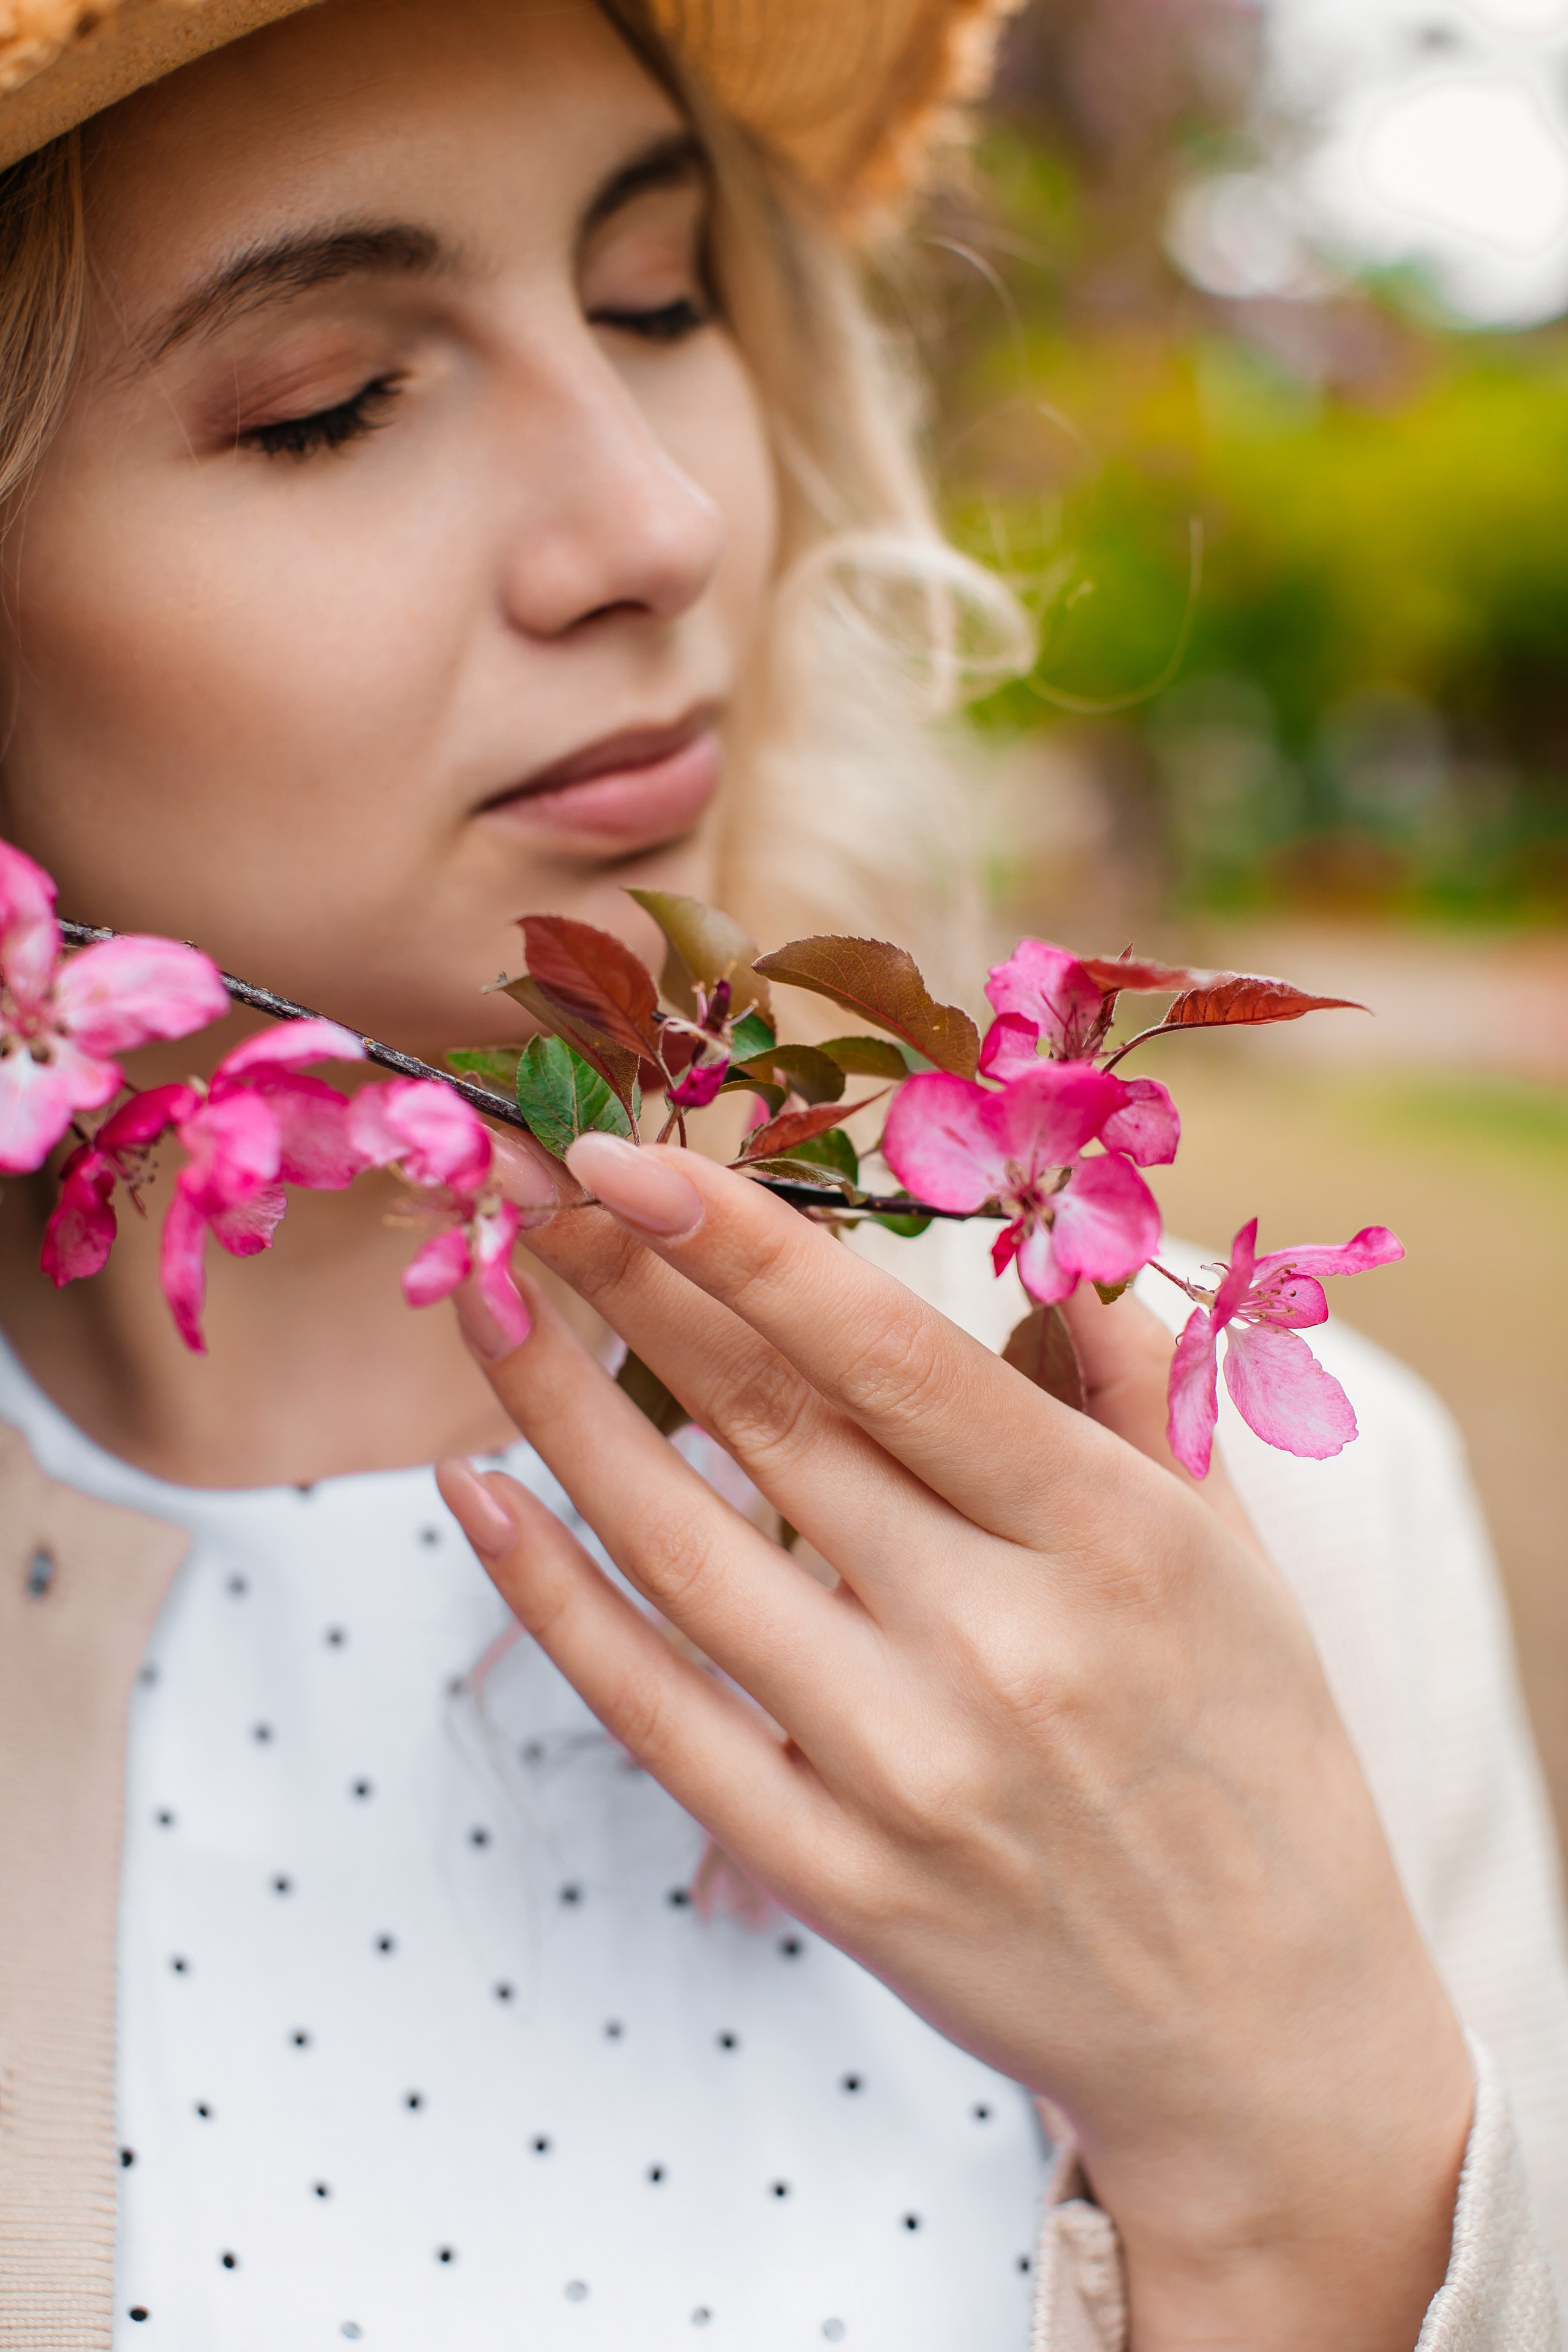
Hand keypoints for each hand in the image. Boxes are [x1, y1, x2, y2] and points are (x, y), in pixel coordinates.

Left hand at [438, 1135, 1471, 2351]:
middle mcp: (1000, 1646)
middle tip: (526, 1184)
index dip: (742, 1243)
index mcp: (1111, 1539)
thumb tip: (1038, 1242)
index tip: (626, 1151)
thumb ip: (1130, 1387)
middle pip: (766, 1425)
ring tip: (481, 1296)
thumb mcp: (1232, 1551)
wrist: (1264, 2033)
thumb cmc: (1252, 1754)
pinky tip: (475, 1492)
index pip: (887, 1354)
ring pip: (681, 1552)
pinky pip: (656, 1713)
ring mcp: (902, 1771)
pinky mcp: (831, 1875)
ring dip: (553, 1411)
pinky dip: (550, 1598)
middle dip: (628, 1283)